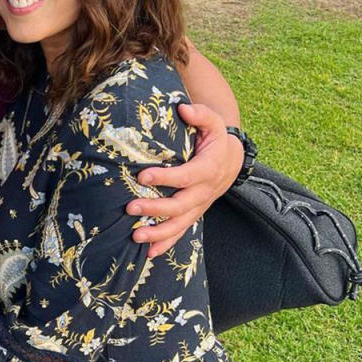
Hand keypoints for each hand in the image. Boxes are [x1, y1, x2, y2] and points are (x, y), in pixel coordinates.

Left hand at [127, 102, 242, 257]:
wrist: (231, 158)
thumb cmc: (215, 138)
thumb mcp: (212, 121)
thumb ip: (200, 114)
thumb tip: (183, 108)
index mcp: (208, 168)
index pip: (186, 176)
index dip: (165, 177)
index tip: (142, 174)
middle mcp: (205, 191)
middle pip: (180, 205)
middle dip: (155, 209)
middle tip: (130, 208)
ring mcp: (200, 205)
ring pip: (180, 224)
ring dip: (158, 233)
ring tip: (135, 236)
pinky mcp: (194, 212)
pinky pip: (182, 231)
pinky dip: (167, 243)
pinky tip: (149, 253)